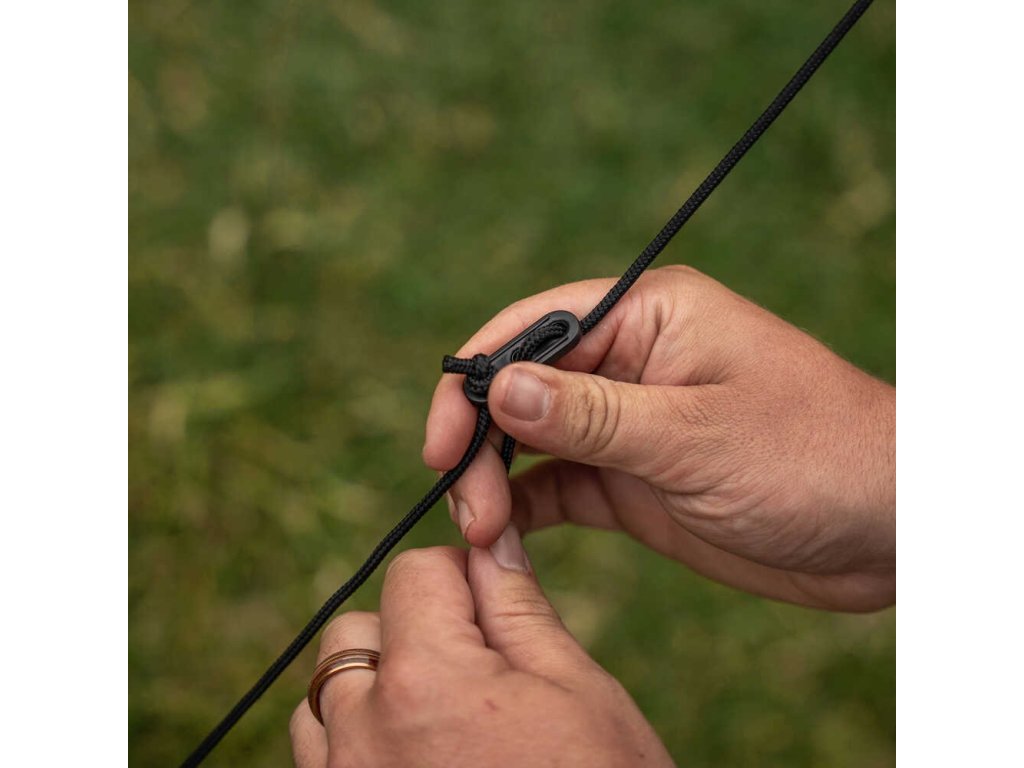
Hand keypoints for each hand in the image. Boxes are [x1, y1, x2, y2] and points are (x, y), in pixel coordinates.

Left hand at [290, 540, 673, 767]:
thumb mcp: (577, 692)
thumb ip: (518, 608)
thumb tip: (493, 542)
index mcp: (426, 682)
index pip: (412, 573)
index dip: (461, 576)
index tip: (495, 609)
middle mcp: (363, 735)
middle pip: (355, 630)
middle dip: (411, 629)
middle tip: (478, 670)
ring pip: (326, 695)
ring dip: (373, 687)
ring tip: (442, 719)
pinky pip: (319, 757)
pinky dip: (354, 740)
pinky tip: (417, 758)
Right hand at [424, 266, 894, 611]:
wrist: (888, 528)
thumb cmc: (814, 456)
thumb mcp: (696, 435)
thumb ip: (592, 415)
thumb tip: (497, 386)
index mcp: (647, 316)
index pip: (533, 330)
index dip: (476, 380)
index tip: (442, 441)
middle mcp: (628, 362)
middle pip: (519, 387)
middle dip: (479, 440)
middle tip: (463, 505)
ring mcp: (627, 424)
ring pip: (530, 440)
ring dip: (493, 479)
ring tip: (480, 532)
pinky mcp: (632, 480)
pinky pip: (558, 485)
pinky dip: (522, 509)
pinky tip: (502, 536)